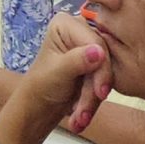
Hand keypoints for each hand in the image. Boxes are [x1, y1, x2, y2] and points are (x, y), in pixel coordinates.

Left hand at [16, 14, 114, 135]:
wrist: (38, 106)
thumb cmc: (41, 85)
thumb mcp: (57, 72)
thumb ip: (77, 60)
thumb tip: (99, 52)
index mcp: (66, 23)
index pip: (95, 41)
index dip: (101, 68)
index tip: (101, 92)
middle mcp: (79, 30)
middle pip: (103, 57)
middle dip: (95, 88)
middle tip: (84, 113)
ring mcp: (88, 48)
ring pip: (106, 72)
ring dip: (94, 99)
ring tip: (79, 120)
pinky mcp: (95, 64)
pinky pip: (105, 80)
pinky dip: (95, 100)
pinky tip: (81, 115)